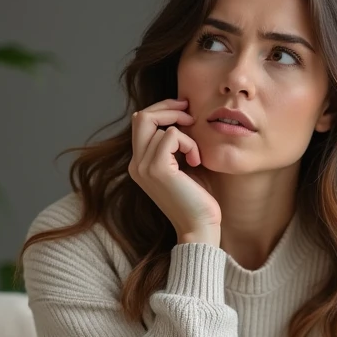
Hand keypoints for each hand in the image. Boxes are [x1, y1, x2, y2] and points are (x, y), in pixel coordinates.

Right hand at [128, 98, 220, 244]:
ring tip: (196, 153)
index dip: (163, 110)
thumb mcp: (185, 164)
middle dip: (168, 108)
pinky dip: (189, 143)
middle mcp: (136, 164)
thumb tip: (183, 114)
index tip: (186, 111)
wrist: (199, 228)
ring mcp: (143, 167)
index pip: (141, 122)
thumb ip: (178, 143)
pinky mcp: (156, 169)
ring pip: (157, 124)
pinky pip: (171, 135)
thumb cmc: (198, 199)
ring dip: (185, 132)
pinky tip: (197, 161)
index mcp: (140, 163)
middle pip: (141, 117)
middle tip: (191, 115)